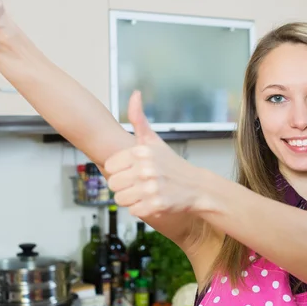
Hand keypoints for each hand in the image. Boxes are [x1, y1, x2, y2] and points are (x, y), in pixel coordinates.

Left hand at [104, 91, 203, 217]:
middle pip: (112, 184)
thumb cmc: (171, 164)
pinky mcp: (155, 205)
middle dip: (124, 186)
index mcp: (141, 151)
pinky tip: (152, 201)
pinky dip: (141, 209)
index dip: (120, 170)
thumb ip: (139, 119)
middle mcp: (145, 168)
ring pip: (120, 199)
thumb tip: (135, 94)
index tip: (133, 170)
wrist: (197, 187)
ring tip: (145, 192)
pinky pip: (133, 211)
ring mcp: (151, 188)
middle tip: (139, 184)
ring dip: (131, 199)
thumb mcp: (154, 140)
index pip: (110, 166)